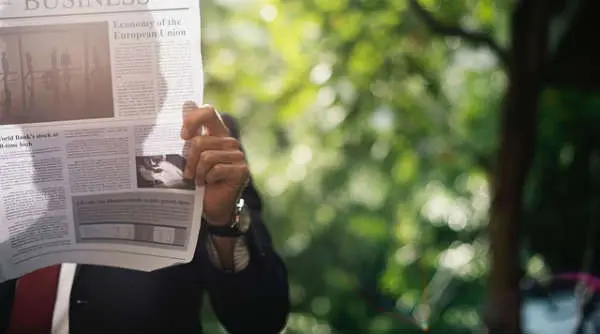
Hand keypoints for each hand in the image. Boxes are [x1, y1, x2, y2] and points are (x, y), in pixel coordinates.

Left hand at [180, 104, 248, 225]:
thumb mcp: (191, 155)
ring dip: (197, 172)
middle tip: (187, 172)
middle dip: (189, 159)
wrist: (212, 207)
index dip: (193, 119)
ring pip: (206, 156)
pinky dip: (207, 179)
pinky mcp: (242, 170)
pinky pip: (216, 169)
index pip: (208, 111)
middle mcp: (229, 141)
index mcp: (217, 133)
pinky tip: (209, 184)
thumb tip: (186, 103)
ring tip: (198, 181)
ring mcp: (238, 155)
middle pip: (200, 140)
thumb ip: (191, 132)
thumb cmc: (200, 180)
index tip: (183, 135)